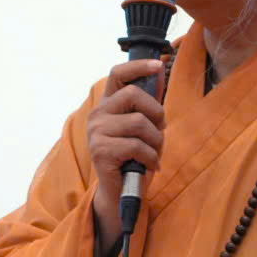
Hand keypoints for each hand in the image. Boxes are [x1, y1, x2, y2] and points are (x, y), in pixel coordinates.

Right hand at [87, 59, 166, 240]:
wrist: (122, 192)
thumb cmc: (135, 158)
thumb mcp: (145, 127)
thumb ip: (149, 102)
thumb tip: (160, 71)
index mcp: (108, 105)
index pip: (118, 74)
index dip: (138, 66)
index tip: (158, 63)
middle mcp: (98, 114)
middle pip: (134, 95)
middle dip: (156, 112)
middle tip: (160, 130)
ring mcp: (96, 132)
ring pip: (139, 122)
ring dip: (156, 140)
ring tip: (154, 153)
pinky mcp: (101, 151)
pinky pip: (137, 146)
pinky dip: (151, 157)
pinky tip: (151, 165)